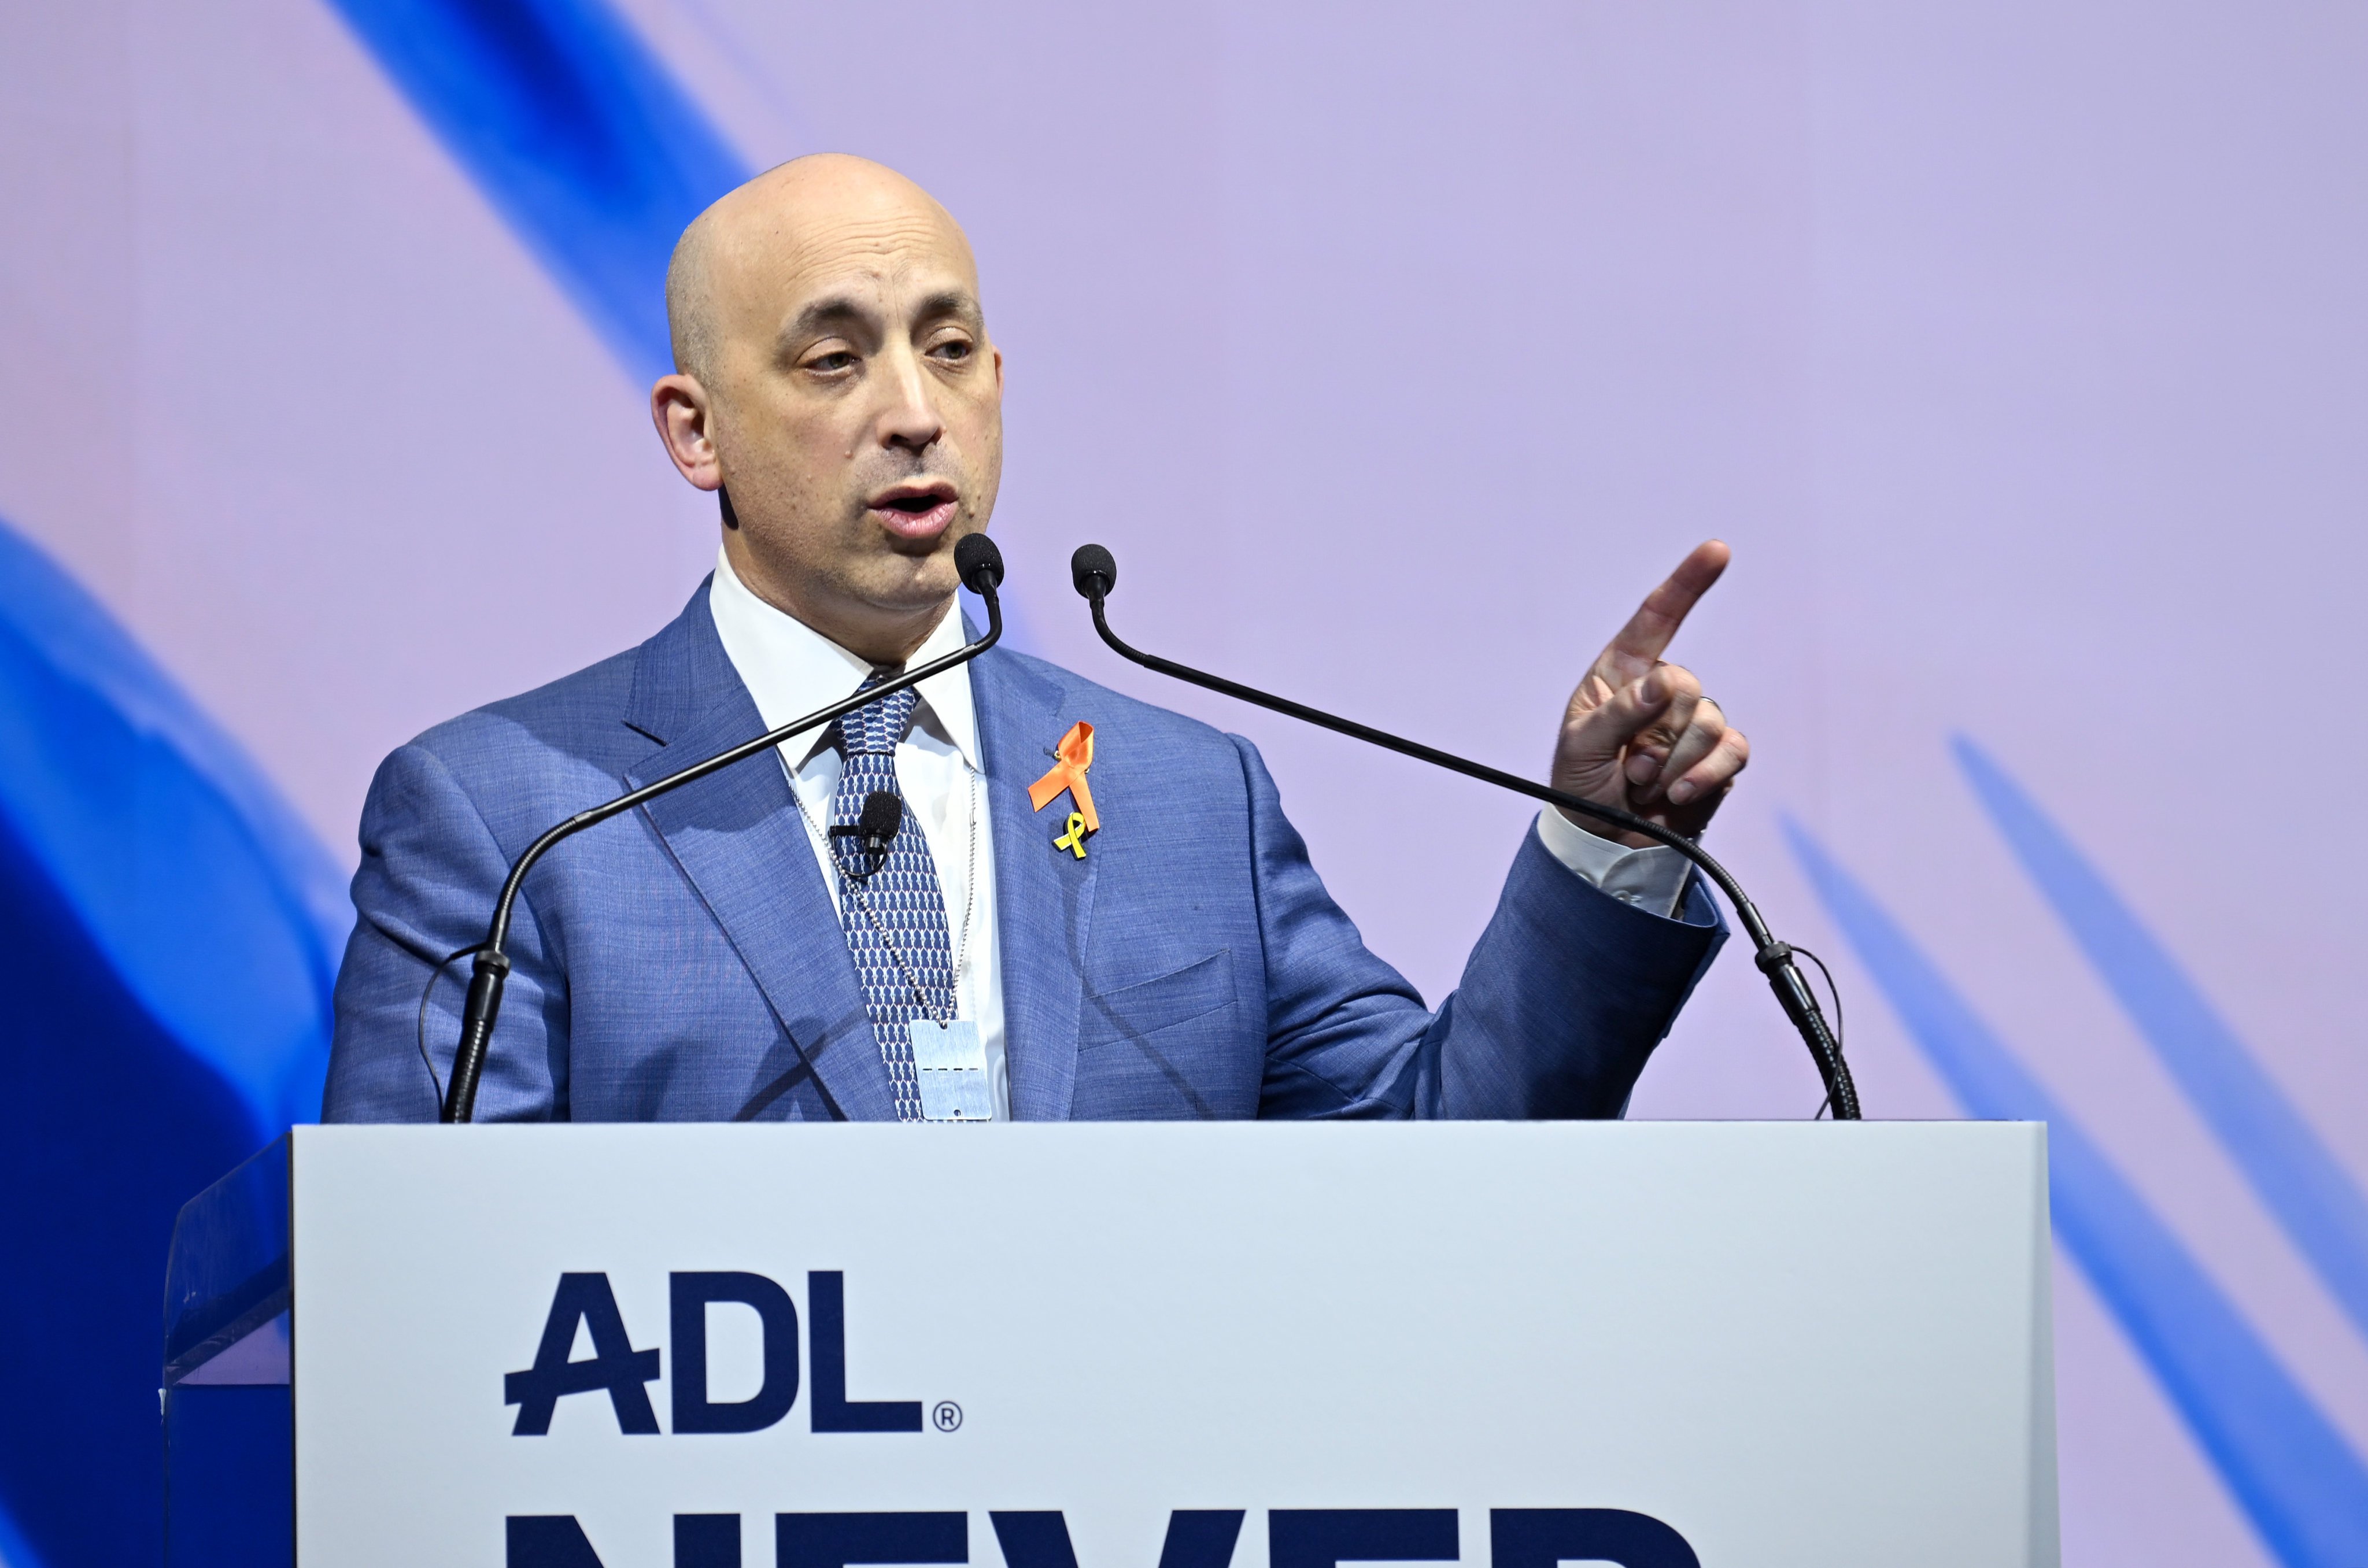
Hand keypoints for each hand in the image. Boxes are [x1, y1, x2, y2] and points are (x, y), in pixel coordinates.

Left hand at [1551, 540, 1746, 846]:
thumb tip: (1666, 682)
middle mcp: (1662, 690)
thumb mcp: (1581, 746)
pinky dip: (1704, 776)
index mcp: (1621, 673)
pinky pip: (1733, 752)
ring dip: (1671, 763)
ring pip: (1710, 722)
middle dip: (1654, 736)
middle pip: (1687, 687)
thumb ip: (1621, 712)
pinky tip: (1677, 795)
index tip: (1718, 550)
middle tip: (1627, 767)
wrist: (1603, 839)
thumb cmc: (1579, 784)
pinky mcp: (1719, 758)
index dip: (1687, 583)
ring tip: (1643, 784)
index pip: (1656, 619)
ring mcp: (1693, 723)